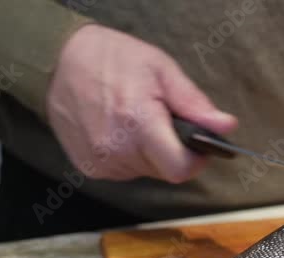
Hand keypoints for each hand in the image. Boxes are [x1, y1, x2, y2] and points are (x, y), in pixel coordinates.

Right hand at [46, 24, 236, 182]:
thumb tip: (225, 126)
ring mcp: (101, 163)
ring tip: (135, 121)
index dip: (195, 160)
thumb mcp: (161, 70)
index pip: (180, 169)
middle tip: (160, 119)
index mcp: (139, 124)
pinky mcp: (89, 168)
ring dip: (149, 152)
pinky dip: (129, 155)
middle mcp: (118, 151)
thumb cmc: (112, 59)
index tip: (197, 144)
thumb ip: (194, 103)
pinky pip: (124, 171)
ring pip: (145, 172)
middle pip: (165, 170)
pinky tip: (118, 129)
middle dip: (171, 149)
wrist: (58, 62)